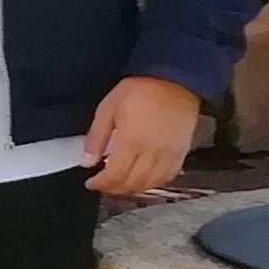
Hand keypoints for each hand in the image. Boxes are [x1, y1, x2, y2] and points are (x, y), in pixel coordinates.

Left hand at [83, 74, 201, 197]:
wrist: (175, 80)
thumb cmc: (140, 90)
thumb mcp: (109, 108)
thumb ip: (96, 137)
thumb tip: (87, 162)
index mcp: (131, 142)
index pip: (114, 175)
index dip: (101, 184)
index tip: (91, 183)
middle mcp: (152, 153)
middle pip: (131, 183)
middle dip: (114, 188)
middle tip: (103, 184)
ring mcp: (169, 155)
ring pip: (149, 184)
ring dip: (132, 188)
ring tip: (120, 183)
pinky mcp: (182, 153)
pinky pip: (168, 177)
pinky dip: (153, 183)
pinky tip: (143, 179)